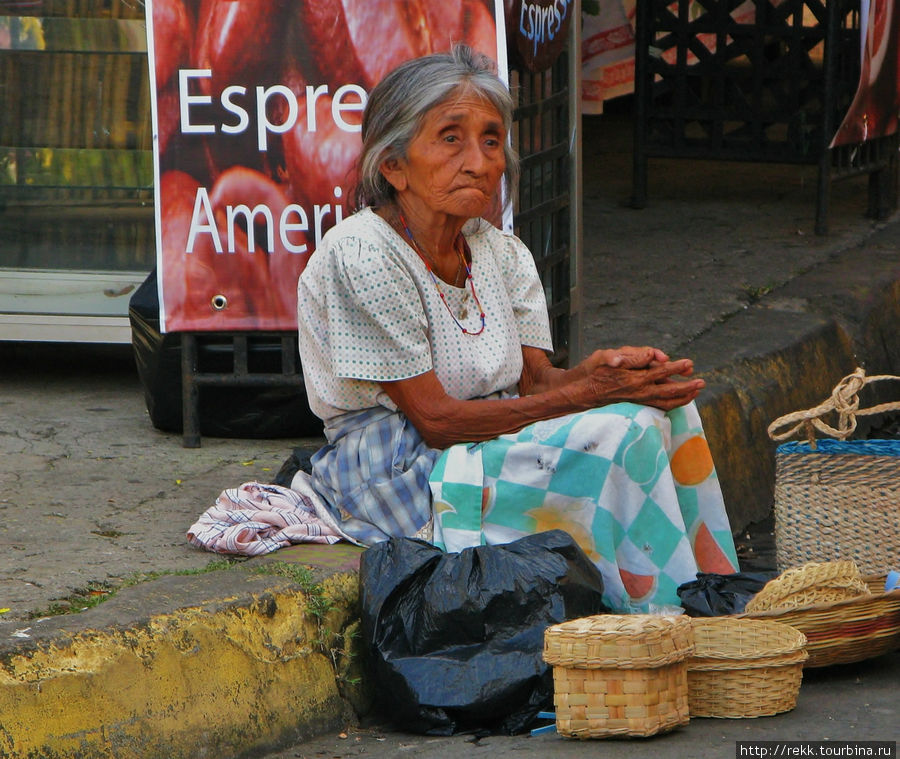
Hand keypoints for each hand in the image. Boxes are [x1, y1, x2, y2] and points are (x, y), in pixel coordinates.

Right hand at [576, 355, 703, 410]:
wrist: (581, 392)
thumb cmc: (593, 372)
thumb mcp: (606, 357)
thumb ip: (630, 356)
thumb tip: (652, 354)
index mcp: (634, 379)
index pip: (660, 373)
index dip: (676, 367)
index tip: (689, 364)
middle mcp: (638, 392)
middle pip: (669, 391)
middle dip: (687, 386)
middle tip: (702, 382)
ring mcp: (638, 400)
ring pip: (666, 402)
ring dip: (683, 397)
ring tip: (696, 392)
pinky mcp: (636, 404)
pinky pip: (659, 407)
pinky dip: (672, 404)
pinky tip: (679, 401)